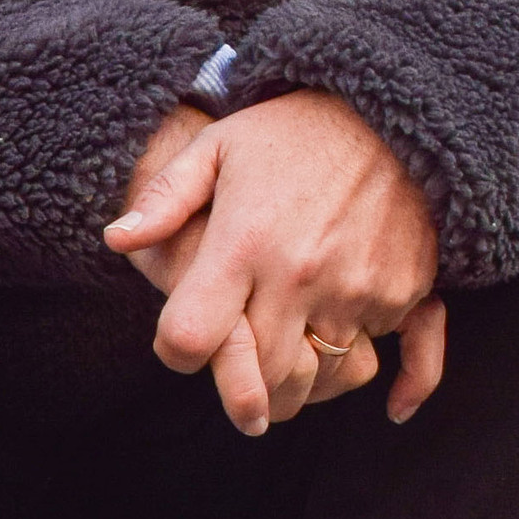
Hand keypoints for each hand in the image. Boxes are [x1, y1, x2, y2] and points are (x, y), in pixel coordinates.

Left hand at [104, 93, 438, 434]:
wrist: (398, 113)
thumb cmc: (294, 131)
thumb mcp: (220, 146)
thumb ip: (166, 197)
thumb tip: (117, 239)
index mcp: (244, 242)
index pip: (191, 338)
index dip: (177, 353)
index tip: (183, 347)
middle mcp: (300, 274)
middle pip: (258, 375)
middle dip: (243, 392)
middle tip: (239, 393)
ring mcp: (355, 288)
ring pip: (319, 376)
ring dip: (302, 386)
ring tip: (288, 379)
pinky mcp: (402, 293)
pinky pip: (376, 358)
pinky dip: (361, 368)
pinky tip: (390, 405)